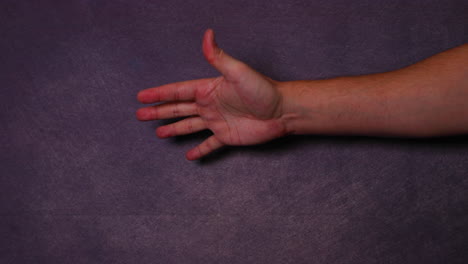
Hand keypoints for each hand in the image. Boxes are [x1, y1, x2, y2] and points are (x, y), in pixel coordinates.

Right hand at [136, 29, 287, 159]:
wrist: (281, 111)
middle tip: (140, 115)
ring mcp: (217, 122)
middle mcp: (209, 105)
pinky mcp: (227, 137)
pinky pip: (209, 144)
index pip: (178, 91)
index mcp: (208, 90)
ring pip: (189, 126)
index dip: (159, 93)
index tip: (142, 96)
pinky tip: (189, 155)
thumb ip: (218, 57)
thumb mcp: (237, 72)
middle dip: (159, 111)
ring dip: (174, 129)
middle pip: (179, 108)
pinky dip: (200, 150)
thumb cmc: (261, 90)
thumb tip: (207, 34)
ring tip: (158, 133)